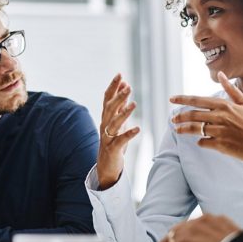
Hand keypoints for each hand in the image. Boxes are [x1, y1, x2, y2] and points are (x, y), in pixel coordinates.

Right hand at [96, 73, 139, 189]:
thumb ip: (121, 105)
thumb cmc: (113, 142)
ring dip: (124, 113)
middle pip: (110, 108)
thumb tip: (125, 87)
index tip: (120, 75)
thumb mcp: (118, 121)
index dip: (113, 87)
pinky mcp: (113, 149)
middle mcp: (104, 125)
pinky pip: (120, 140)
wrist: (106, 166)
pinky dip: (128, 134)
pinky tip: (138, 129)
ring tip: (134, 104)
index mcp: (106, 117)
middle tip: (128, 86)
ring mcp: (107, 137)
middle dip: (118, 97)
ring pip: (114, 123)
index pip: (107, 98)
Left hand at [170, 72, 242, 181]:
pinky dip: (200, 142)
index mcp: (225, 105)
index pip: (198, 100)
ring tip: (177, 130)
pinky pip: (203, 142)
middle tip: (172, 119)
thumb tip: (220, 73)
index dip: (182, 99)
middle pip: (193, 114)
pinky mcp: (221, 145)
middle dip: (180, 116)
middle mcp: (221, 117)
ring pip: (195, 129)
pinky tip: (200, 141)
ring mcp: (220, 131)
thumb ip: (230, 89)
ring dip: (184, 129)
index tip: (172, 99)